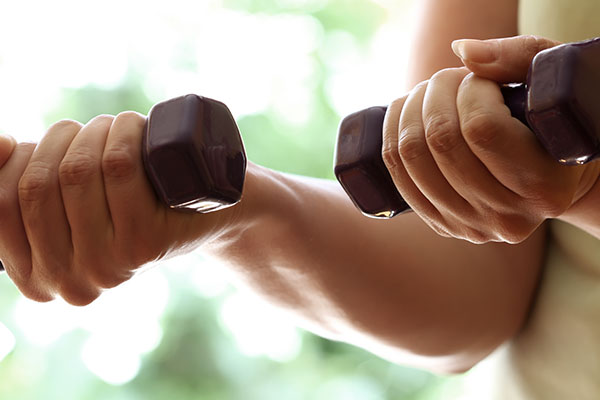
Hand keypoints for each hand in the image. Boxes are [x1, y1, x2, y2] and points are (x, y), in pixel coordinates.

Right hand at [0, 113, 232, 304]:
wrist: (207, 213)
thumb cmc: (131, 200)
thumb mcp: (71, 201)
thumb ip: (25, 186)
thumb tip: (0, 145)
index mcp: (39, 280)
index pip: (0, 206)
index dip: (11, 161)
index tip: (33, 142)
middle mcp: (71, 282)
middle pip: (38, 185)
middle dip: (58, 140)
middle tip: (87, 129)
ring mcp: (110, 266)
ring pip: (77, 171)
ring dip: (93, 130)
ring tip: (114, 126)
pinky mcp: (147, 243)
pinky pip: (118, 167)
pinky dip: (122, 132)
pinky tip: (134, 126)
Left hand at [382, 36, 599, 243]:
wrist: (551, 179)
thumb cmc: (553, 126)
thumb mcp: (552, 84)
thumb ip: (516, 59)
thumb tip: (461, 51)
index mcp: (544, 187)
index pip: (482, 129)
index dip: (470, 91)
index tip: (480, 81)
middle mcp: (506, 217)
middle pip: (440, 140)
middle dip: (436, 92)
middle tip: (450, 78)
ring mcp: (469, 226)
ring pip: (411, 155)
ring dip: (410, 108)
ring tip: (429, 92)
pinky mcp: (441, 224)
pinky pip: (396, 172)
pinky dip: (392, 131)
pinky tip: (406, 112)